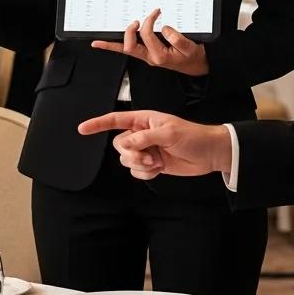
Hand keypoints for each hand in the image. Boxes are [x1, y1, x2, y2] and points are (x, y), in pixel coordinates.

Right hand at [77, 110, 232, 178]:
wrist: (211, 154)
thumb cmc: (193, 136)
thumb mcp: (169, 133)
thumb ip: (145, 138)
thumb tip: (126, 144)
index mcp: (144, 120)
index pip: (115, 120)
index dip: (98, 124)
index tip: (82, 129)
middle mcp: (142, 134)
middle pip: (119, 145)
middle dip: (131, 154)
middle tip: (150, 157)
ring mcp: (146, 150)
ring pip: (126, 160)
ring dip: (140, 165)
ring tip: (157, 163)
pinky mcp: (152, 164)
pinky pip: (136, 172)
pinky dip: (145, 174)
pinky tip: (158, 170)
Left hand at [91, 8, 208, 75]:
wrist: (197, 66)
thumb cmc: (193, 57)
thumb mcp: (190, 48)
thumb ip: (178, 39)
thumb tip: (164, 28)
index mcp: (160, 56)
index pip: (147, 36)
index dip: (149, 22)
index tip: (156, 13)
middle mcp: (150, 57)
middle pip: (130, 46)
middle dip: (129, 32)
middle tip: (135, 22)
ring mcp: (146, 56)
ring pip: (125, 50)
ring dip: (112, 45)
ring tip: (99, 42)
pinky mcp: (146, 53)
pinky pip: (129, 49)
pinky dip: (115, 47)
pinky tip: (103, 45)